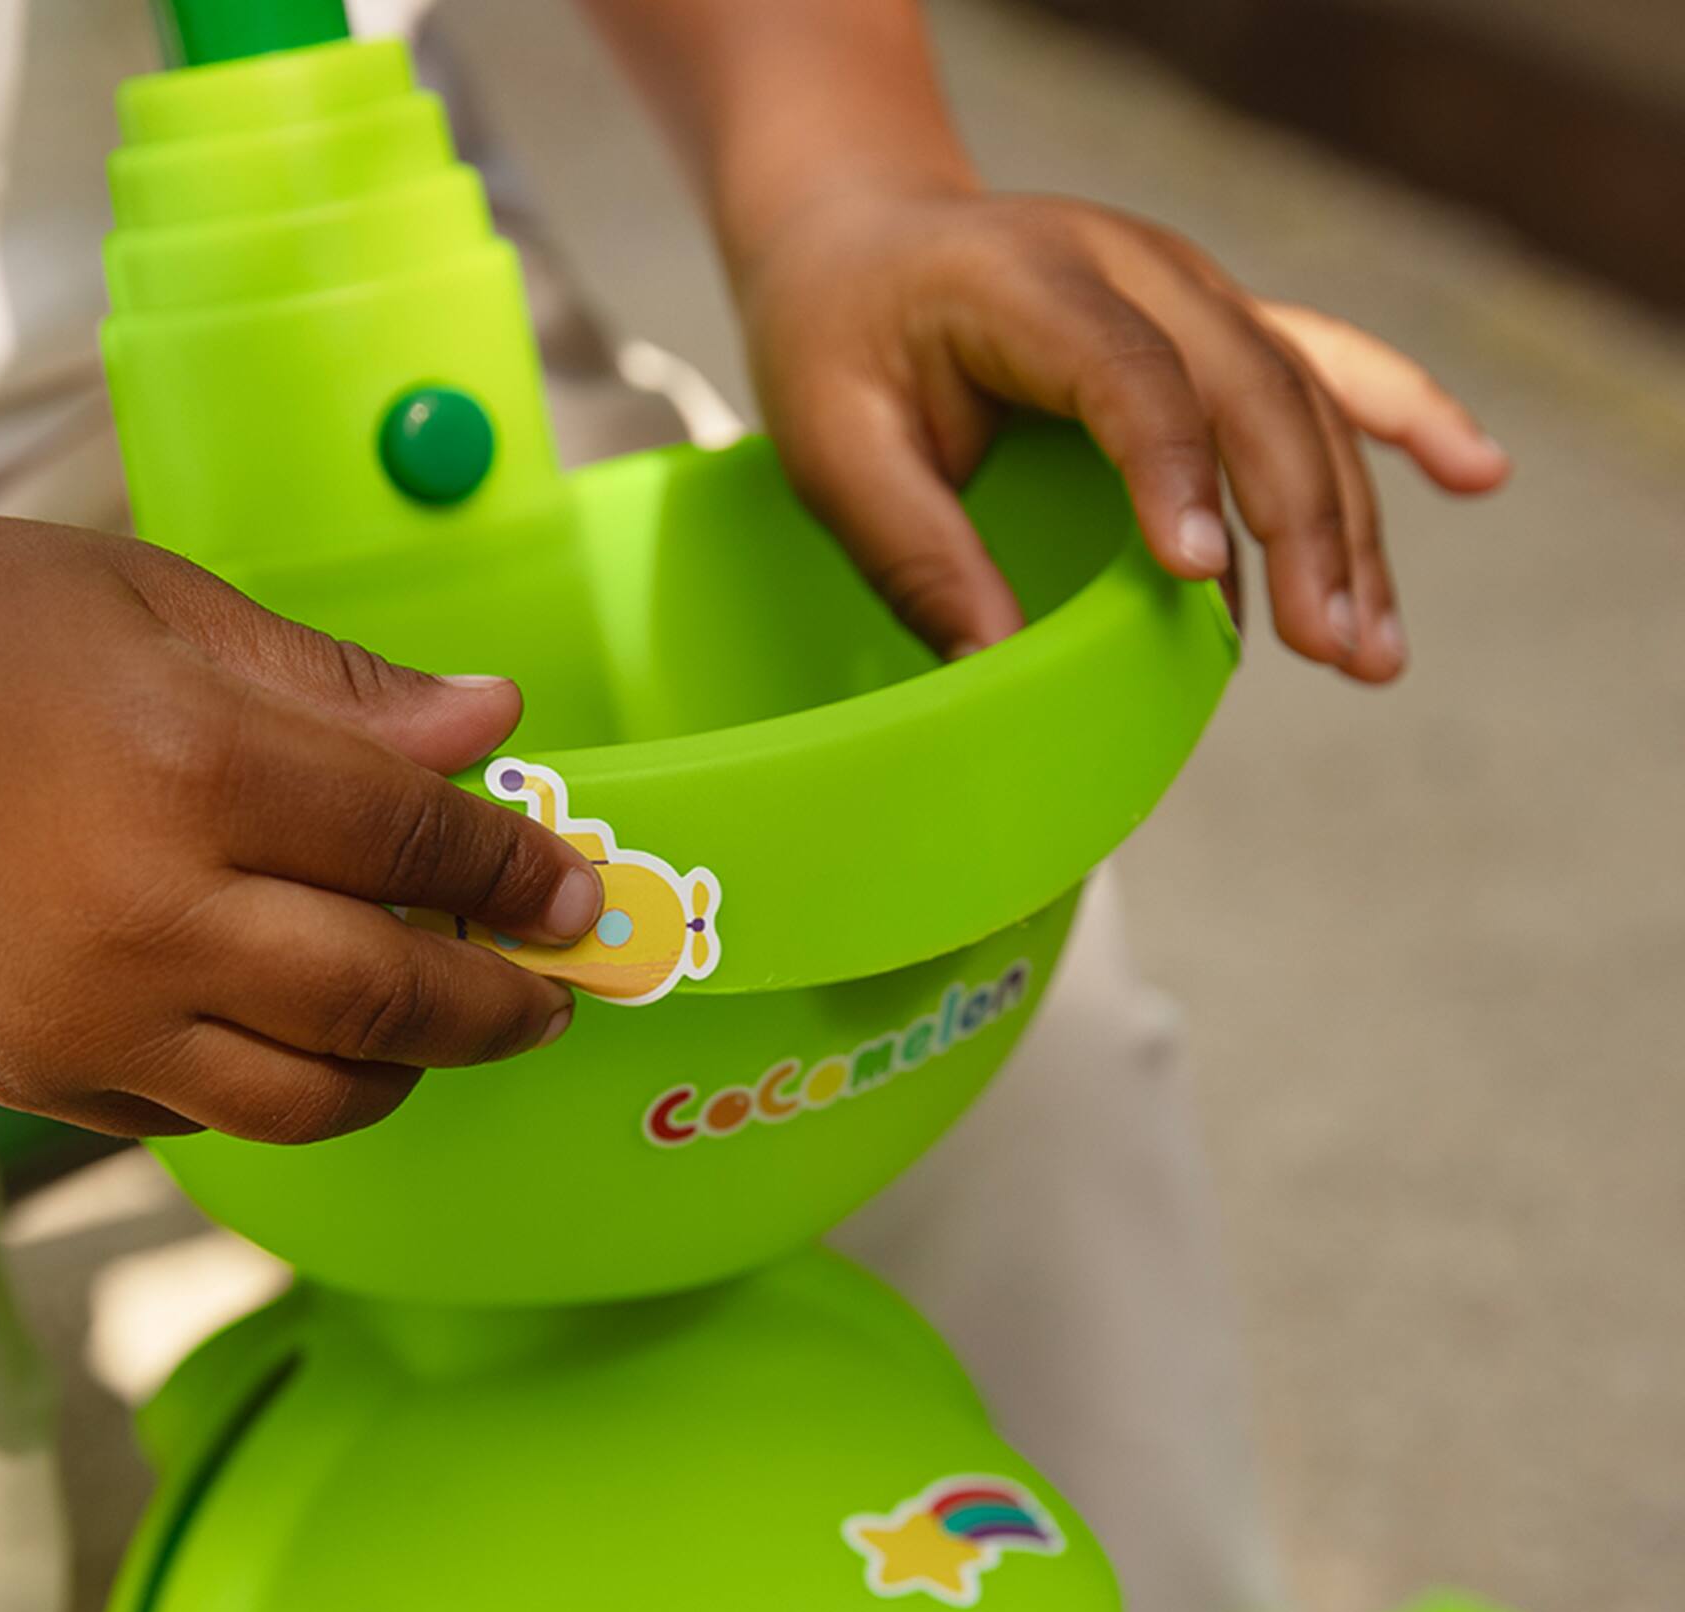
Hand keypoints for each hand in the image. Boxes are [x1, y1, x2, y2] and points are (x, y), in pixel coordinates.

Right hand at [0, 459, 601, 1141]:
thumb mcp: (166, 607)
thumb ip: (343, 691)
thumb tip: (492, 730)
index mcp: (192, 765)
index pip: (417, 849)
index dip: (518, 875)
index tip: (572, 893)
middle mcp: (146, 915)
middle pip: (386, 1001)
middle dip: (499, 1008)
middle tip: (549, 997)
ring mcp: (83, 1020)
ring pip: (309, 1102)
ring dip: (403, 1071)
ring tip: (435, 1027)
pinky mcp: (32, 1079)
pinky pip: (204, 1122)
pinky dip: (280, 1088)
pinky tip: (296, 1032)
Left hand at [735, 188, 1510, 676]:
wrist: (860, 238)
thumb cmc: (837, 344)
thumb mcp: (832, 449)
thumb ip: (913, 551)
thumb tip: (998, 675)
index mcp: (1026, 283)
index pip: (1128, 375)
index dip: (1173, 473)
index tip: (1199, 579)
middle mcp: (1134, 267)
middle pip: (1250, 387)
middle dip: (1303, 525)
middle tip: (1334, 650)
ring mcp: (1189, 288)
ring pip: (1301, 396)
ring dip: (1351, 522)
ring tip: (1373, 648)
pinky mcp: (1214, 321)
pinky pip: (1323, 363)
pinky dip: (1399, 419)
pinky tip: (1475, 473)